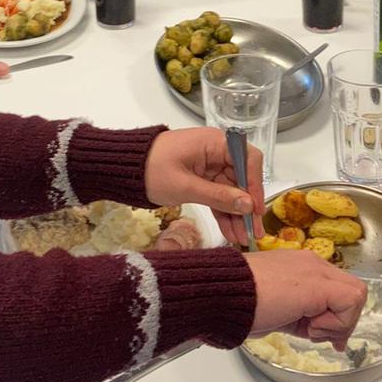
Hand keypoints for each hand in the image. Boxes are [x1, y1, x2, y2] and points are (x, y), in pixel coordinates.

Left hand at [143, 127, 265, 247]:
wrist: (125, 168)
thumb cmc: (152, 169)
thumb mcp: (185, 186)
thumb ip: (218, 196)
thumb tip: (248, 204)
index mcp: (214, 143)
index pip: (247, 159)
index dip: (255, 184)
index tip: (256, 209)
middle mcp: (216, 152)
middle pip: (241, 178)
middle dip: (247, 206)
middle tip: (254, 231)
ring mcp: (210, 166)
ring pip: (231, 191)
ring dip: (236, 214)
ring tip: (243, 238)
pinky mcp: (202, 179)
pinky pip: (218, 196)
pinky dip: (223, 213)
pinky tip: (231, 231)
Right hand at [243, 251, 367, 348]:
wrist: (225, 293)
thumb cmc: (242, 303)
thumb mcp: (281, 312)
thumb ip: (307, 319)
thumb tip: (330, 337)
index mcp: (302, 267)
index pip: (338, 289)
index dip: (339, 316)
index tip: (325, 336)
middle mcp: (312, 264)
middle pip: (353, 292)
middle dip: (344, 321)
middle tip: (322, 336)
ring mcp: (316, 271)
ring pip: (356, 296)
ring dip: (339, 321)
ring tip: (310, 329)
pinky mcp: (318, 284)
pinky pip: (349, 303)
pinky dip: (336, 322)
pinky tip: (310, 325)